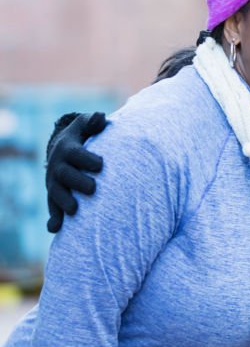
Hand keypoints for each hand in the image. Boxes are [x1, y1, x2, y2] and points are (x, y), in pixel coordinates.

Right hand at [45, 112, 106, 231]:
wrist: (64, 149)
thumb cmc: (83, 135)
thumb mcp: (85, 125)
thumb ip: (93, 122)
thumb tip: (99, 117)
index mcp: (68, 149)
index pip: (76, 154)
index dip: (87, 159)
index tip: (101, 164)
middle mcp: (58, 167)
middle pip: (66, 176)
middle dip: (77, 182)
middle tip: (93, 188)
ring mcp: (55, 183)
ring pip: (56, 194)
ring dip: (64, 202)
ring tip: (74, 210)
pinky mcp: (55, 196)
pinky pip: (52, 208)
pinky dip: (53, 219)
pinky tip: (55, 229)